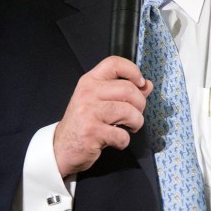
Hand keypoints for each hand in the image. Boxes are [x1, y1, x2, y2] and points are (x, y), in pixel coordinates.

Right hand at [53, 56, 152, 175]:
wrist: (62, 147)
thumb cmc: (84, 123)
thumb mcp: (100, 102)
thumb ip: (124, 92)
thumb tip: (147, 85)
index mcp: (90, 81)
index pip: (114, 63)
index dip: (133, 71)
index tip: (140, 83)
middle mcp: (88, 93)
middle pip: (129, 90)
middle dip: (140, 105)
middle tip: (135, 115)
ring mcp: (88, 112)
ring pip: (129, 112)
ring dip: (136, 123)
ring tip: (129, 128)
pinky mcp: (91, 131)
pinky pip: (122, 135)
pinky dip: (124, 141)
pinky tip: (116, 140)